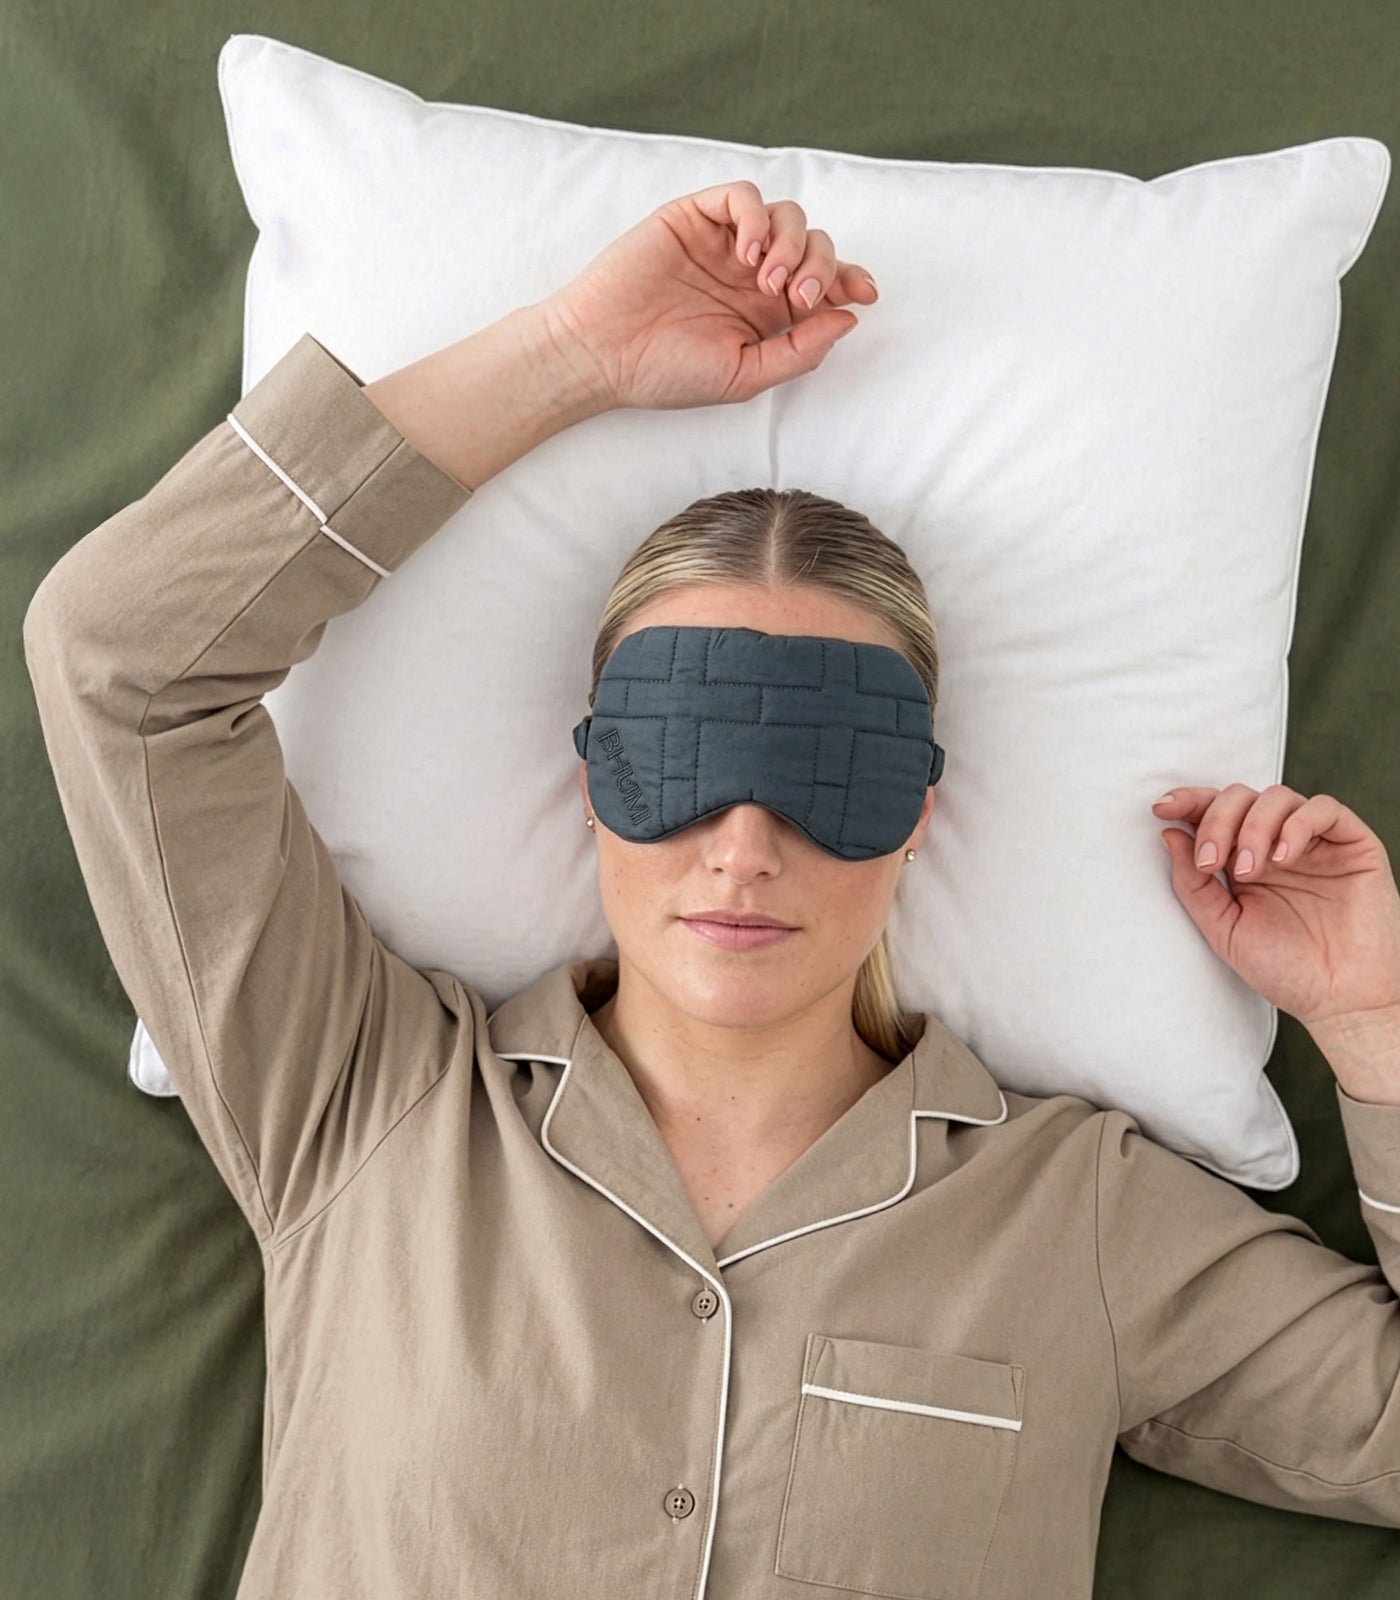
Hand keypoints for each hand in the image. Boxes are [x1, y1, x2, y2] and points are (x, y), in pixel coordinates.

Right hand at [537, 179, 877, 411]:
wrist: (603, 353)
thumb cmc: (665, 373)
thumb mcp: (745, 377)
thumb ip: (799, 351)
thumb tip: (850, 317)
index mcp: (766, 312)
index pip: (824, 283)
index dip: (851, 280)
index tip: (864, 293)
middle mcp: (750, 274)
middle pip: (814, 245)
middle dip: (822, 266)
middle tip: (799, 297)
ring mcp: (724, 244)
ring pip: (786, 215)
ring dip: (792, 244)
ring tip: (765, 280)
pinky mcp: (695, 217)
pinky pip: (742, 196)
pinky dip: (755, 217)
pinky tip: (746, 252)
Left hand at [1153, 785, 1399, 1030]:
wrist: (1341, 999)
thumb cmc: (1285, 969)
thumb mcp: (1223, 929)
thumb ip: (1193, 885)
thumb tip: (1168, 834)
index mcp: (1241, 860)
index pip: (1212, 813)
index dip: (1187, 802)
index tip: (1162, 810)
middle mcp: (1275, 844)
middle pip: (1239, 798)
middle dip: (1216, 821)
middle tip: (1211, 861)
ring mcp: (1314, 842)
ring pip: (1277, 797)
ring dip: (1253, 827)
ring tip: (1250, 871)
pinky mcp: (1351, 843)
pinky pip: (1324, 809)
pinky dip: (1297, 825)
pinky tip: (1283, 858)